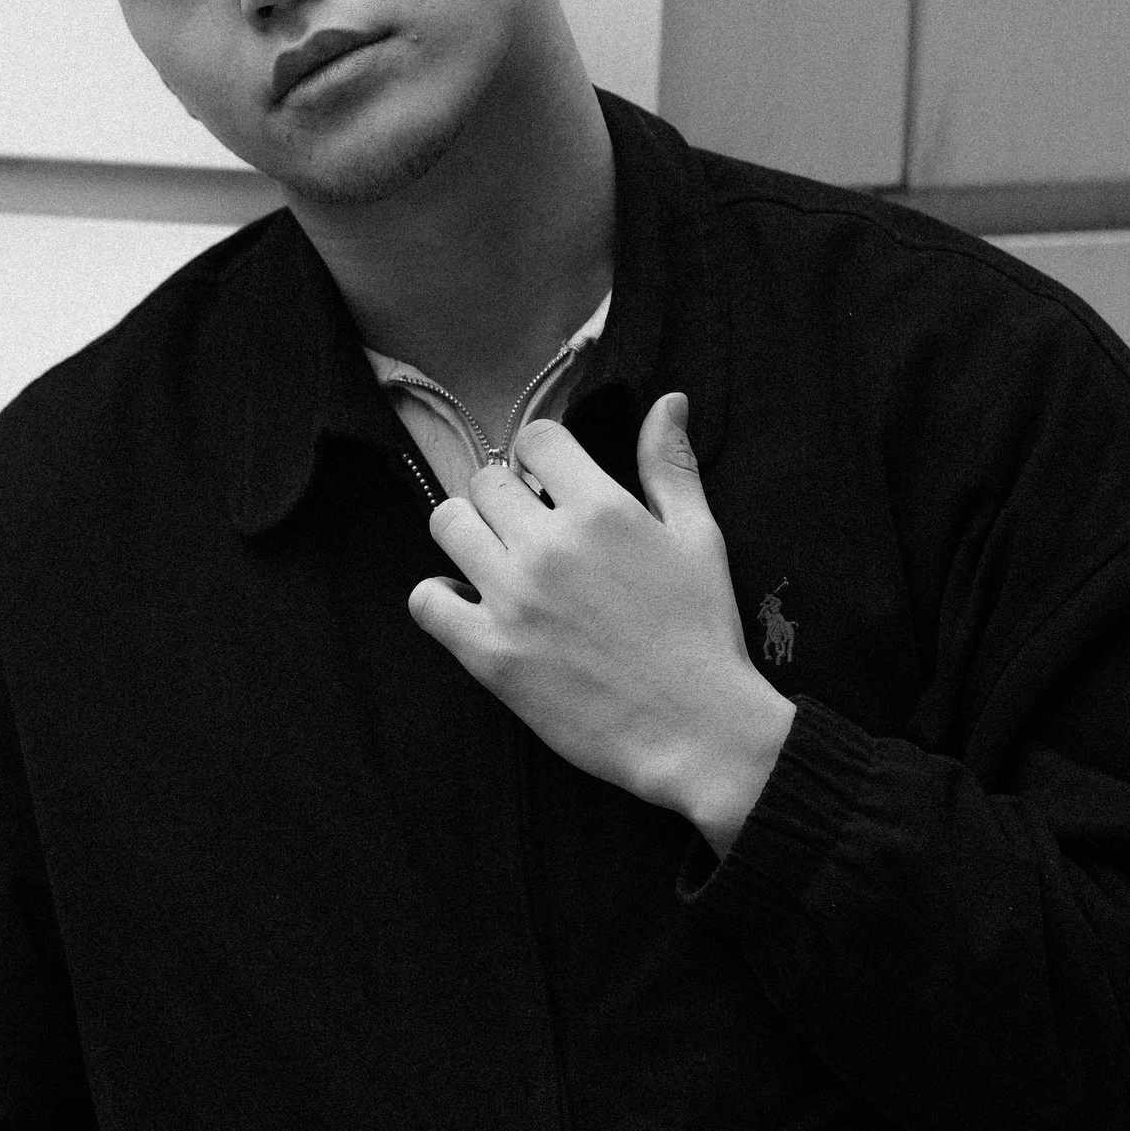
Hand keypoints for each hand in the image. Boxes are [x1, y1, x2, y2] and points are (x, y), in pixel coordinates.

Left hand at [406, 392, 795, 855]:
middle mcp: (549, 546)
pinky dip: (439, 597)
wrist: (697, 730)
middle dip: (506, 496)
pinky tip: (471, 605)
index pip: (536, 439)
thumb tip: (665, 401)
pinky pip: (425, 600)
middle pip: (485, 480)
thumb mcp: (699, 539)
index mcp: (601, 509)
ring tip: (498, 560)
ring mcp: (513, 599)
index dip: (542, 456)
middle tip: (529, 529)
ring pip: (448, 524)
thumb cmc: (704, 632)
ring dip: (469, 534)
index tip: (552, 484)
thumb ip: (670, 467)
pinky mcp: (489, 653)